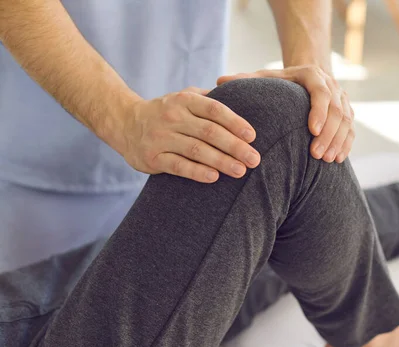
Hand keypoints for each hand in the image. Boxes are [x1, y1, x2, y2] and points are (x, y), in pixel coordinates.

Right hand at [117, 88, 260, 182]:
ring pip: (196, 150)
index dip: (235, 122)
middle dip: (235, 146)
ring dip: (221, 161)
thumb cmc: (166, 112)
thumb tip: (243, 97)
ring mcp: (161, 137)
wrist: (125, 123)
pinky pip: (179, 166)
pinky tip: (214, 177)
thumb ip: (209, 99)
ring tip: (240, 171)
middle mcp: (173, 117)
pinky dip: (197, 172)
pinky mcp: (153, 157)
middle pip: (209, 132)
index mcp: (184, 100)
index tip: (252, 136)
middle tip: (254, 159)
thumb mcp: (184, 97)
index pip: (214, 110)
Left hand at [218, 66, 354, 162]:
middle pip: (337, 111)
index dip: (319, 112)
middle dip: (328, 134)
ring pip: (347, 122)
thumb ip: (244, 80)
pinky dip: (346, 145)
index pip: (322, 93)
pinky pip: (351, 130)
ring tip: (326, 160)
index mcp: (313, 75)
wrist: (305, 77)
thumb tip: (218, 81)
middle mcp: (333, 86)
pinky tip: (337, 160)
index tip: (311, 131)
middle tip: (316, 155)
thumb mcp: (263, 77)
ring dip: (337, 142)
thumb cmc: (280, 81)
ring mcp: (343, 100)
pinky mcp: (348, 113)